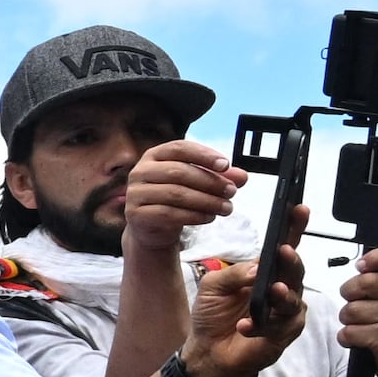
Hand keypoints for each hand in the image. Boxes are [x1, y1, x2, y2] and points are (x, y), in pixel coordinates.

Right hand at [112, 141, 246, 257]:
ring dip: (206, 201)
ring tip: (226, 208)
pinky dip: (193, 216)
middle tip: (232, 192)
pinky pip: (168, 213)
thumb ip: (219, 177)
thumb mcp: (198, 184)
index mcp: (155, 155)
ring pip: (175, 194)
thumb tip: (242, 176)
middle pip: (178, 172)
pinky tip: (209, 217)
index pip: (179, 148)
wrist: (153, 228)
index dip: (203, 155)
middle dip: (210, 182)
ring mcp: (135, 193)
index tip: (226, 165)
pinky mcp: (135, 214)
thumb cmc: (176, 199)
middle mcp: (140, 171)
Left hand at [184, 202, 312, 376]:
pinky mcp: (283, 334)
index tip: (299, 208)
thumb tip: (257, 267)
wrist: (207, 351)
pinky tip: (245, 326)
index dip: (294, 228)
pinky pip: (281, 327)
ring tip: (272, 290)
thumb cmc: (212, 314)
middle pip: (294, 271)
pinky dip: (261, 325)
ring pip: (292, 299)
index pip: (284, 246)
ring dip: (282, 294)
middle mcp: (281, 288)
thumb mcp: (213, 286)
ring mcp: (285, 312)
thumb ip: (233, 273)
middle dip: (291, 260)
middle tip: (284, 252)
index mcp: (265, 272)